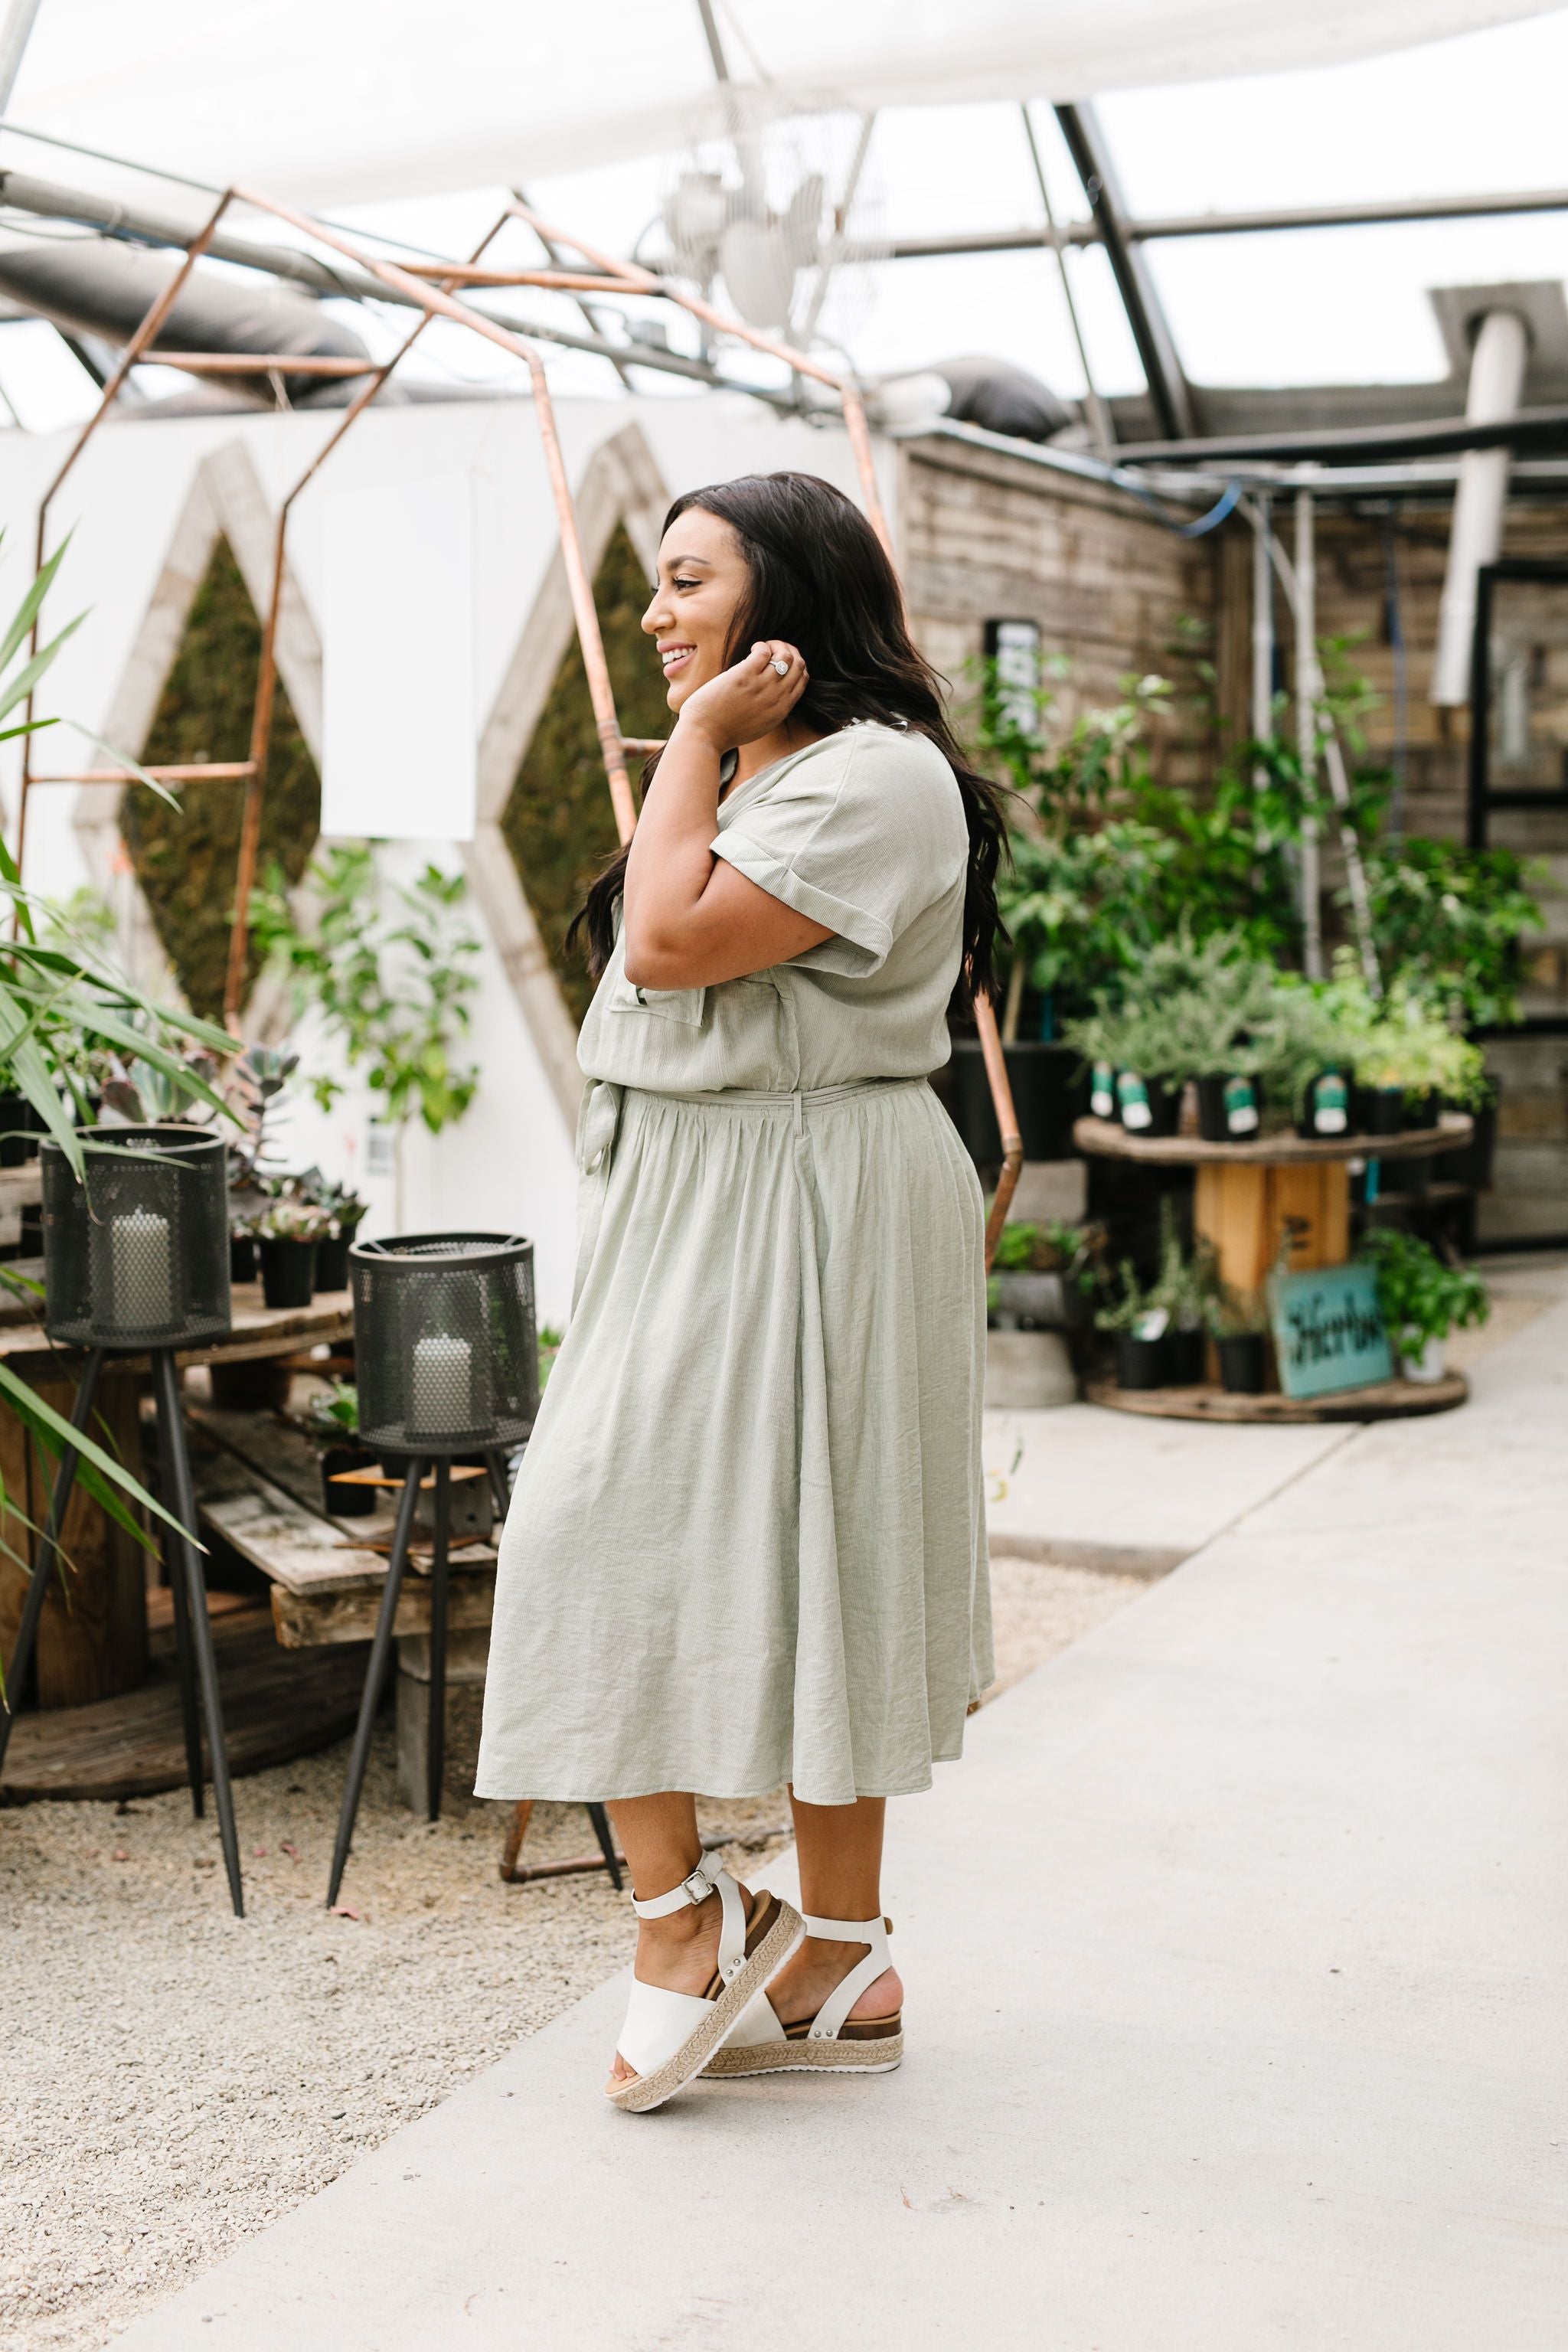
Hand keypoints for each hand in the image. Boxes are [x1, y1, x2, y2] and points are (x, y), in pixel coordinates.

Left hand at [675, 641, 807, 750]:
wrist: (704, 736)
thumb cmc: (725, 730)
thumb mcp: (759, 724)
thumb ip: (770, 707)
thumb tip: (771, 688)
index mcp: (781, 710)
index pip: (803, 679)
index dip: (795, 665)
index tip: (779, 662)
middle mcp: (776, 698)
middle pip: (799, 665)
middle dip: (789, 651)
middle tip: (772, 651)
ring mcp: (762, 687)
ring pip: (785, 656)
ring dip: (776, 646)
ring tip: (761, 649)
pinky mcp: (744, 676)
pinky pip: (764, 652)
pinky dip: (761, 646)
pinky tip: (751, 651)